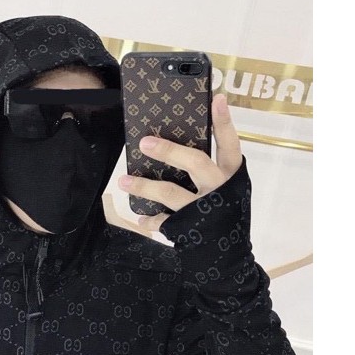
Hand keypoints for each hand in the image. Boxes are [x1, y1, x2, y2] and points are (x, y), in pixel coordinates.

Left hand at [117, 93, 242, 233]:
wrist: (229, 256)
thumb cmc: (224, 213)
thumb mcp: (225, 189)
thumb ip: (208, 169)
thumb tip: (174, 144)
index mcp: (231, 175)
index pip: (230, 144)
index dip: (224, 122)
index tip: (217, 98)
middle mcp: (219, 189)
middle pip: (195, 162)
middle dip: (169, 150)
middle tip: (144, 142)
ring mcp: (204, 209)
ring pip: (171, 192)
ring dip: (144, 186)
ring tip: (123, 180)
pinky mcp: (189, 228)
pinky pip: (164, 221)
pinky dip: (150, 219)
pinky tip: (140, 218)